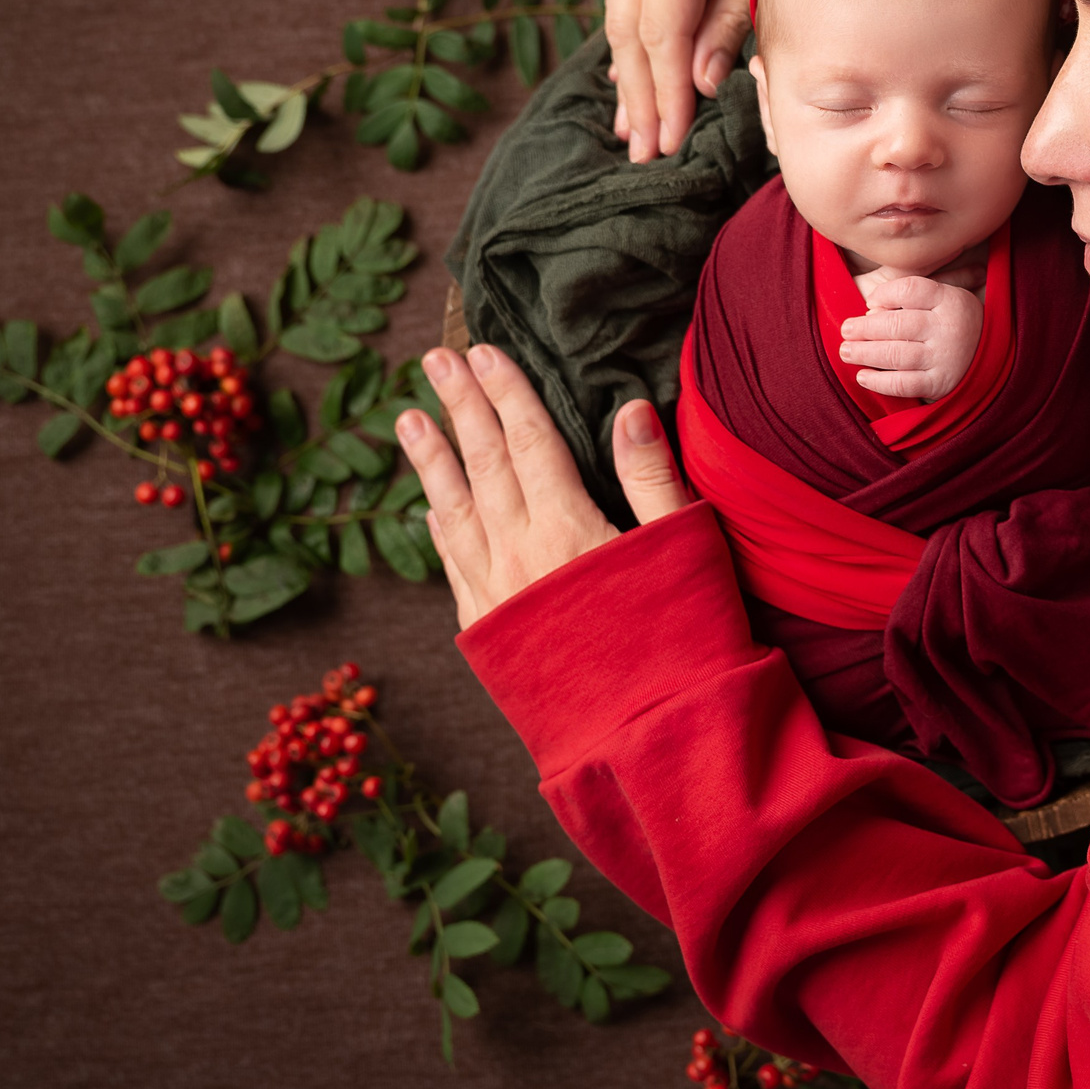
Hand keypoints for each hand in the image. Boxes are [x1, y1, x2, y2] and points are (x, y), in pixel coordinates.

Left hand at [394, 344, 694, 628]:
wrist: (652, 737)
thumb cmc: (682, 639)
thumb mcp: (682, 548)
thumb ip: (651, 476)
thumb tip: (628, 408)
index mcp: (567, 528)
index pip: (528, 440)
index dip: (507, 392)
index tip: (483, 352)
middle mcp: (519, 556)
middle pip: (483, 464)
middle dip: (460, 407)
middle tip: (436, 359)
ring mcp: (497, 597)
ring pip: (453, 512)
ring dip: (430, 462)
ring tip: (407, 420)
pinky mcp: (489, 635)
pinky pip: (454, 566)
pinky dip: (440, 530)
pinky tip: (431, 511)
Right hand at [604, 0, 833, 161]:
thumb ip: (732, 14)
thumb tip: (697, 81)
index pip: (661, 25)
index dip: (663, 87)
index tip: (671, 139)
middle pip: (629, 23)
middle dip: (637, 92)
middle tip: (646, 152)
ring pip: (621, 8)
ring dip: (626, 71)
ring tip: (632, 128)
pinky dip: (634, 37)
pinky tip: (633, 73)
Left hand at [838, 277, 983, 401]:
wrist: (995, 358)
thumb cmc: (955, 323)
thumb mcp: (945, 299)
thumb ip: (912, 295)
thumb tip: (872, 307)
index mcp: (950, 299)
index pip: (910, 290)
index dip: (884, 294)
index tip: (868, 302)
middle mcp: (949, 328)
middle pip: (898, 324)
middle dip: (865, 328)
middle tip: (845, 330)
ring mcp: (945, 358)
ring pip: (897, 354)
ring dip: (865, 354)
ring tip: (846, 352)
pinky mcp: (941, 384)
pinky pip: (905, 384)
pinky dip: (880, 382)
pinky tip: (863, 377)